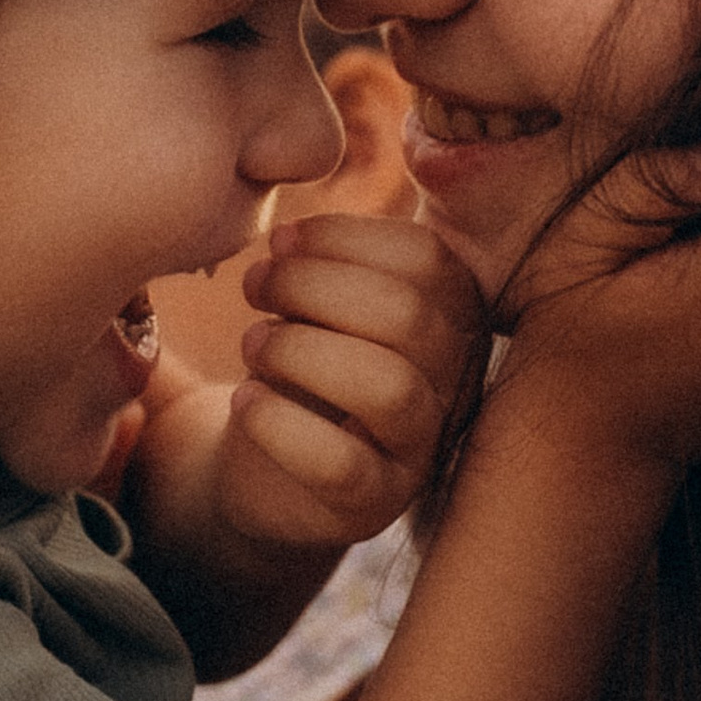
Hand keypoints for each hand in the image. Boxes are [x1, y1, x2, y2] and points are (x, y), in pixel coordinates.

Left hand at [212, 210, 488, 552]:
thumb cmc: (301, 362)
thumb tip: (293, 195)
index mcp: (454, 315)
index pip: (428, 260)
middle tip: (255, 287)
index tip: (281, 242)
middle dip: (313, 287)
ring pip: (387, 387)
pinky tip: (246, 401)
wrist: (271, 470)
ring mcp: (420, 449)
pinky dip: (281, 425)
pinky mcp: (373, 505)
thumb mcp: (327, 297)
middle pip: (407, 315)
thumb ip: (338, 250)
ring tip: (253, 345)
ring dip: (300, 352)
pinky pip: (341, 465)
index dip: (345, 239)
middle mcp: (455, 381)